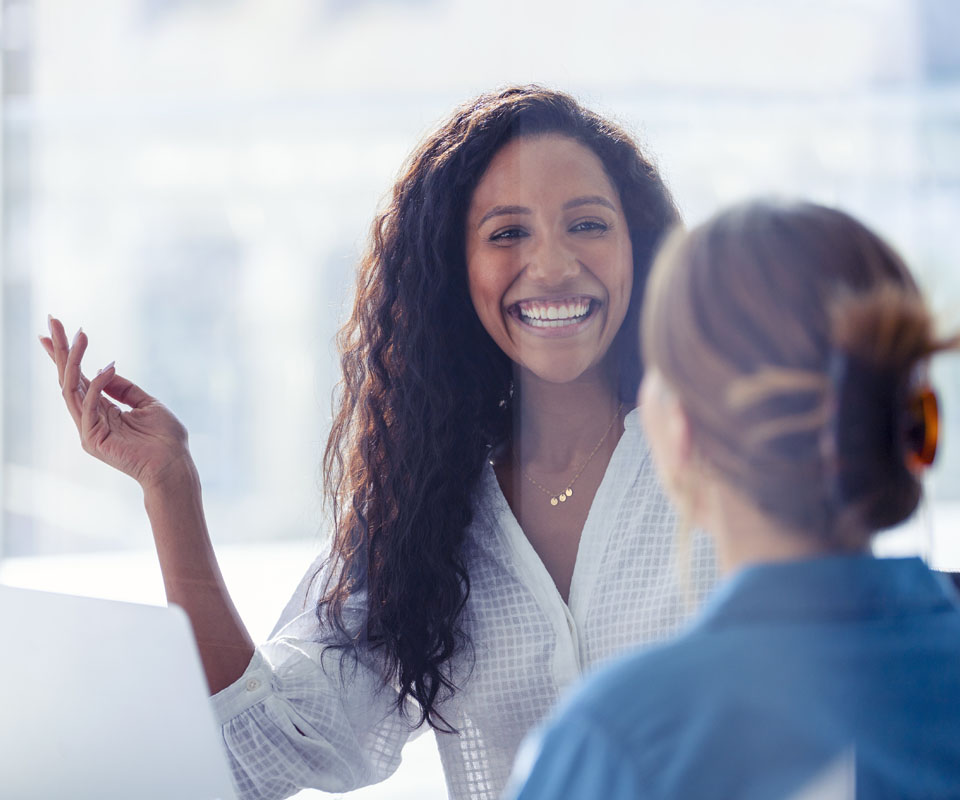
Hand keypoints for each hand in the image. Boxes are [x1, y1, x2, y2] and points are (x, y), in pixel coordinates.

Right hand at [40, 316, 193, 491]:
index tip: (55, 329)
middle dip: (59, 350)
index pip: (78, 378)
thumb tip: (106, 368)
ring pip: (71, 388)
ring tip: (78, 336)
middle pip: (68, 378)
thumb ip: (125, 389)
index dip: (66, 354)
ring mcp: (89, 429)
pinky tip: (108, 367)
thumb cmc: (166, 439)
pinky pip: (89, 405)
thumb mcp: (148, 405)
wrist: (175, 466)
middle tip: (53, 321)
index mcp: (102, 410)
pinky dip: (97, 385)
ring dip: (73, 360)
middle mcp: (90, 418)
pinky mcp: (93, 439)